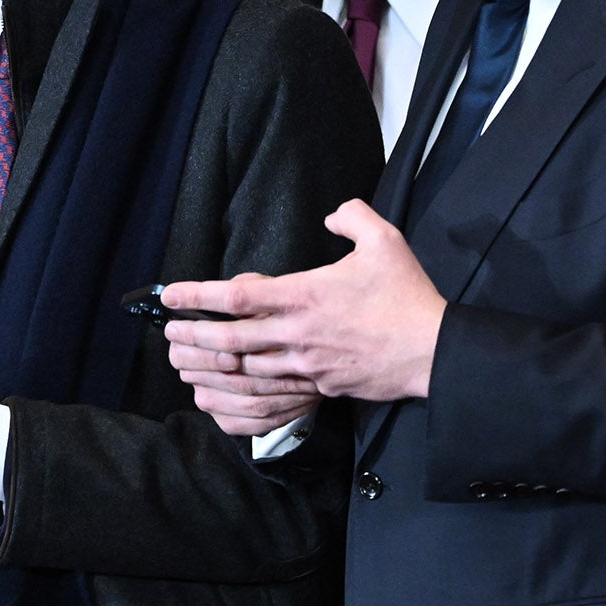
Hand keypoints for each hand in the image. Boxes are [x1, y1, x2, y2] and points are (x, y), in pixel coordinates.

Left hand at [162, 200, 444, 405]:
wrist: (436, 351)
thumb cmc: (409, 296)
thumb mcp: (385, 242)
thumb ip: (354, 218)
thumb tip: (333, 214)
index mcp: (304, 296)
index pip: (237, 295)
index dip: (198, 296)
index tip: (171, 295)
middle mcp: (297, 333)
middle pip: (230, 340)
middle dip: (193, 337)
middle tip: (169, 334)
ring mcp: (307, 364)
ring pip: (247, 370)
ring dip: (214, 366)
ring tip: (189, 360)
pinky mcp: (320, 387)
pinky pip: (274, 390)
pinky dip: (247, 388)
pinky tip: (231, 385)